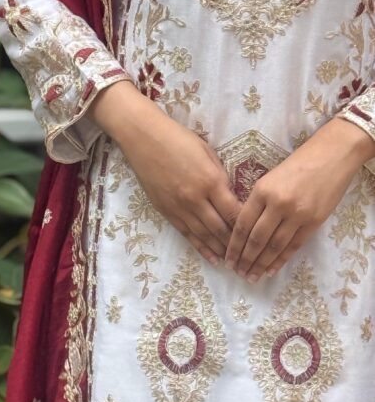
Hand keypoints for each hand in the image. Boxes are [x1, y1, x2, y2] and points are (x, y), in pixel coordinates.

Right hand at [87, 81, 242, 263]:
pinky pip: (187, 234)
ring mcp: (179, 208)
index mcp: (211, 181)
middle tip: (249, 255)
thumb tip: (231, 197)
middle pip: (221, 229)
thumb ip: (220, 177)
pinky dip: (201, 248)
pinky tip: (212, 257)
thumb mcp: (207, 153)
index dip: (247, 226)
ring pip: (205, 236)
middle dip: (236, 244)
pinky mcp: (166, 211)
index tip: (258, 235)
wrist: (144, 138)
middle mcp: (196, 199)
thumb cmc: (178, 139)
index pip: (234, 212)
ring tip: (234, 262)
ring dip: (221, 250)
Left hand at [225, 117, 374, 280]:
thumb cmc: (296, 165)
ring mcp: (297, 214)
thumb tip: (243, 229)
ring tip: (252, 275)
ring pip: (274, 246)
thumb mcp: (268, 178)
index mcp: (262, 191)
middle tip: (237, 272)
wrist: (330, 156)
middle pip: (256, 239)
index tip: (228, 259)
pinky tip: (271, 270)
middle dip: (245, 258)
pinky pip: (294, 246)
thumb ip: (256, 202)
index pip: (242, 224)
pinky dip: (281, 260)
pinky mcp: (314, 221)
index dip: (234, 245)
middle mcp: (277, 204)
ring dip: (261, 263)